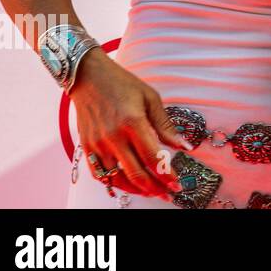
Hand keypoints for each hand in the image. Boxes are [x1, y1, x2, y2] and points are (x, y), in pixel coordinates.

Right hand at [69, 49, 190, 197]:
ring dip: (136, 189)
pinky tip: (127, 185)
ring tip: (152, 192)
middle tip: (168, 193)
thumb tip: (183, 146)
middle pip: (136, 173)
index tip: (177, 183)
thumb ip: (165, 125)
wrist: (88, 77)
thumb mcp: (150, 98)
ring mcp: (98, 144)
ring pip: (117, 178)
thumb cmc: (121, 84)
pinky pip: (99, 174)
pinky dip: (114, 183)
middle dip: (155, 188)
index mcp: (133, 123)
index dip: (167, 174)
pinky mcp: (87, 147)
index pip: (153, 158)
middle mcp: (113, 137)